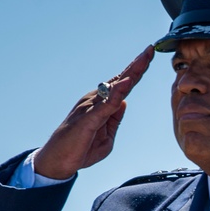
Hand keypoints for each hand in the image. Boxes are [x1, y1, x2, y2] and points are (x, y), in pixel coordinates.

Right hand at [33, 46, 154, 179]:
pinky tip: (128, 84)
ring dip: (131, 73)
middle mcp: (96, 100)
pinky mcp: (88, 119)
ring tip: (144, 58)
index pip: (123, 84)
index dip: (137, 70)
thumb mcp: (107, 135)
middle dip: (137, 64)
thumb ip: (115, 119)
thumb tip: (124, 103)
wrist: (59, 162)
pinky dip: (117, 94)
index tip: (149, 55)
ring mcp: (91, 107)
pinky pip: (106, 105)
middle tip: (151, 49)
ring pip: (115, 88)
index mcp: (102, 104)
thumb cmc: (81, 149)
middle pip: (121, 80)